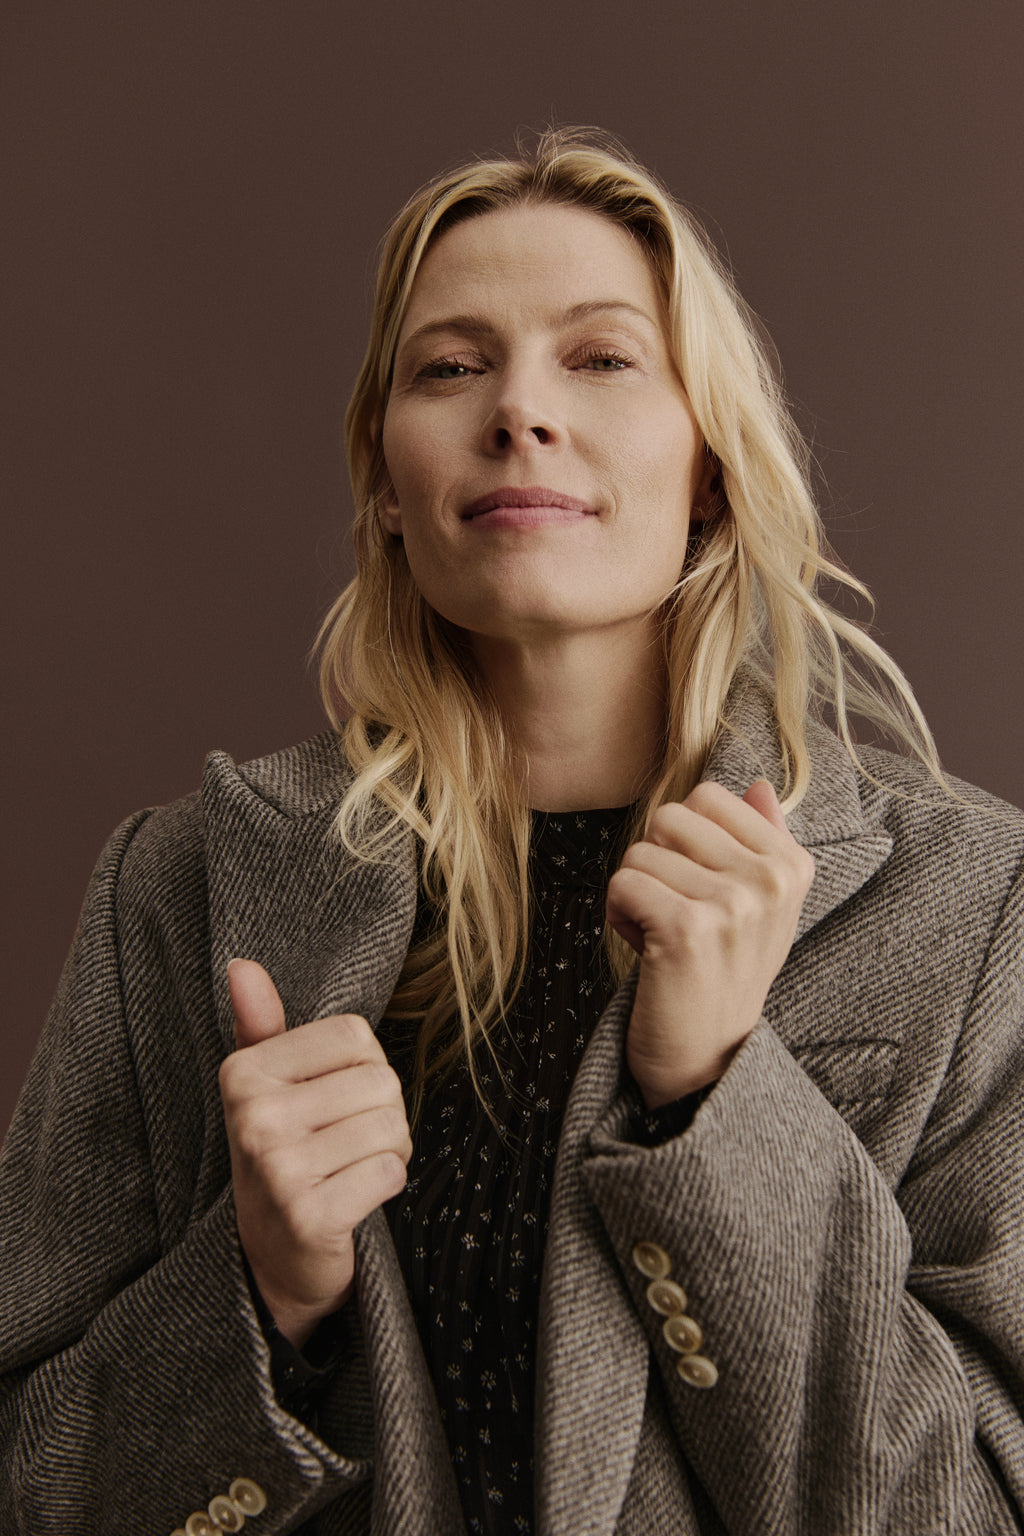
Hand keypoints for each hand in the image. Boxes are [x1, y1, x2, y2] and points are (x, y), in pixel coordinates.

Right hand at [219, 959, 412, 1346]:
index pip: (356, 1037)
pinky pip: (389, 1172)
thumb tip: (242, 966)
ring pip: (390, 1127)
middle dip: (381, 1115)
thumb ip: (261, 1024)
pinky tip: (351, 1198)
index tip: (330, 1103)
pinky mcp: (309, 1214)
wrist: (272, 1256)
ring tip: (348, 1170)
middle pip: (381, 1081)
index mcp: (245, 1073)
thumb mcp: (265, 1086)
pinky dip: (385, 1186)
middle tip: (342, 1145)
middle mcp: (254, 1116)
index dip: (363, 1069)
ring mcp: (277, 1168)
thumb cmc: (281, 1153)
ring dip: (386, 1152)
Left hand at [605, 780, 814, 1107]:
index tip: (700, 890)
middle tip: (675, 913)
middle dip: (656, 862)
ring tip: (661, 936)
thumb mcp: (761, 907)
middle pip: (670, 817)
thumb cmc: (724, 973)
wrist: (706, 1057)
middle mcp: (770, 880)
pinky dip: (617, 914)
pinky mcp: (688, 928)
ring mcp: (733, 904)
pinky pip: (622, 881)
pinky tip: (643, 948)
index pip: (708, 797)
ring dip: (635, 892)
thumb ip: (763, 841)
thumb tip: (761, 785)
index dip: (685, 841)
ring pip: (640, 850)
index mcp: (791, 865)